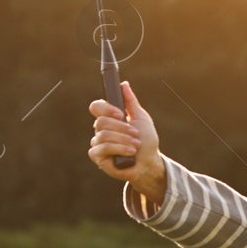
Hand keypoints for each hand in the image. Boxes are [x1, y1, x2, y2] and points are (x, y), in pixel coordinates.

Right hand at [88, 81, 163, 201]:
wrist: (149, 162)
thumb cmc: (147, 141)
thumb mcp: (141, 118)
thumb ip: (131, 102)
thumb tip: (124, 84)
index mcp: (110, 118)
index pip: (97, 107)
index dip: (106, 108)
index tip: (121, 114)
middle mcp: (101, 129)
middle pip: (101, 121)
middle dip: (122, 128)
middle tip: (136, 134)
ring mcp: (98, 142)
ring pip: (103, 135)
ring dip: (123, 140)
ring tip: (135, 146)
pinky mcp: (97, 156)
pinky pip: (102, 148)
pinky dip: (119, 149)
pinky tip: (130, 153)